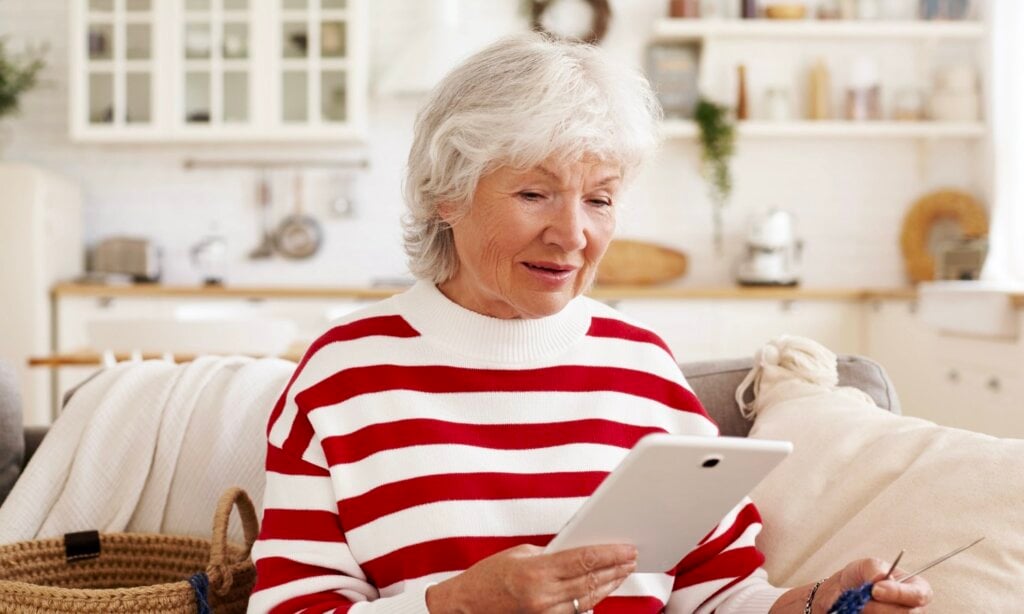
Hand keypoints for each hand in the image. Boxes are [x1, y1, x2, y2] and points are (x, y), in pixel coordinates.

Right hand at [425, 543, 636, 612]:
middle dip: (616, 569)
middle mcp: (544, 596)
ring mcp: (546, 613)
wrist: (466, 606)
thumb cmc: (488, 576)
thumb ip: (550, 554)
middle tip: (632, 557)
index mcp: (537, 572)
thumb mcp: (519, 554)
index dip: (609, 554)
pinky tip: (603, 588)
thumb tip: (578, 551)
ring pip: (589, 598)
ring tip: (624, 571)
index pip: (583, 560)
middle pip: (591, 581)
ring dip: (610, 584)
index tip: (626, 547)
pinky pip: (576, 610)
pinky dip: (593, 598)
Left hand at [814, 558, 932, 613]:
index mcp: (917, 588)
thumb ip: (876, 569)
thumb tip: (883, 578)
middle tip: (863, 598)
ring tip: (860, 603)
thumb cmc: (862, 576)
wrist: (844, 591)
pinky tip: (860, 610)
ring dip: (871, 611)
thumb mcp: (867, 565)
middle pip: (906, 613)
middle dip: (880, 606)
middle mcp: (914, 608)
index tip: (875, 589)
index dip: (898, 593)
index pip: (919, 595)